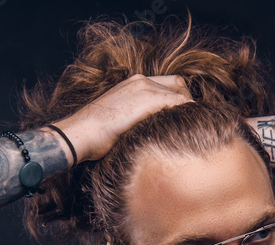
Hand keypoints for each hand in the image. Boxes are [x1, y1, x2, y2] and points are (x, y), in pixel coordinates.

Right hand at [52, 74, 192, 162]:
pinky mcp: (150, 99)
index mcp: (133, 83)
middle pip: (179, 84)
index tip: (183, 116)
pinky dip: (187, 115)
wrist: (82, 133)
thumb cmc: (96, 135)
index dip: (179, 98)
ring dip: (189, 111)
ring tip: (192, 129)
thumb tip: (153, 132)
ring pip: (181, 94)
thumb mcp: (119, 121)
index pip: (168, 84)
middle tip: (191, 123)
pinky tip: (188, 131)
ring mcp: (146, 88)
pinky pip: (180, 103)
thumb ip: (137, 118)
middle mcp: (141, 81)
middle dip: (187, 102)